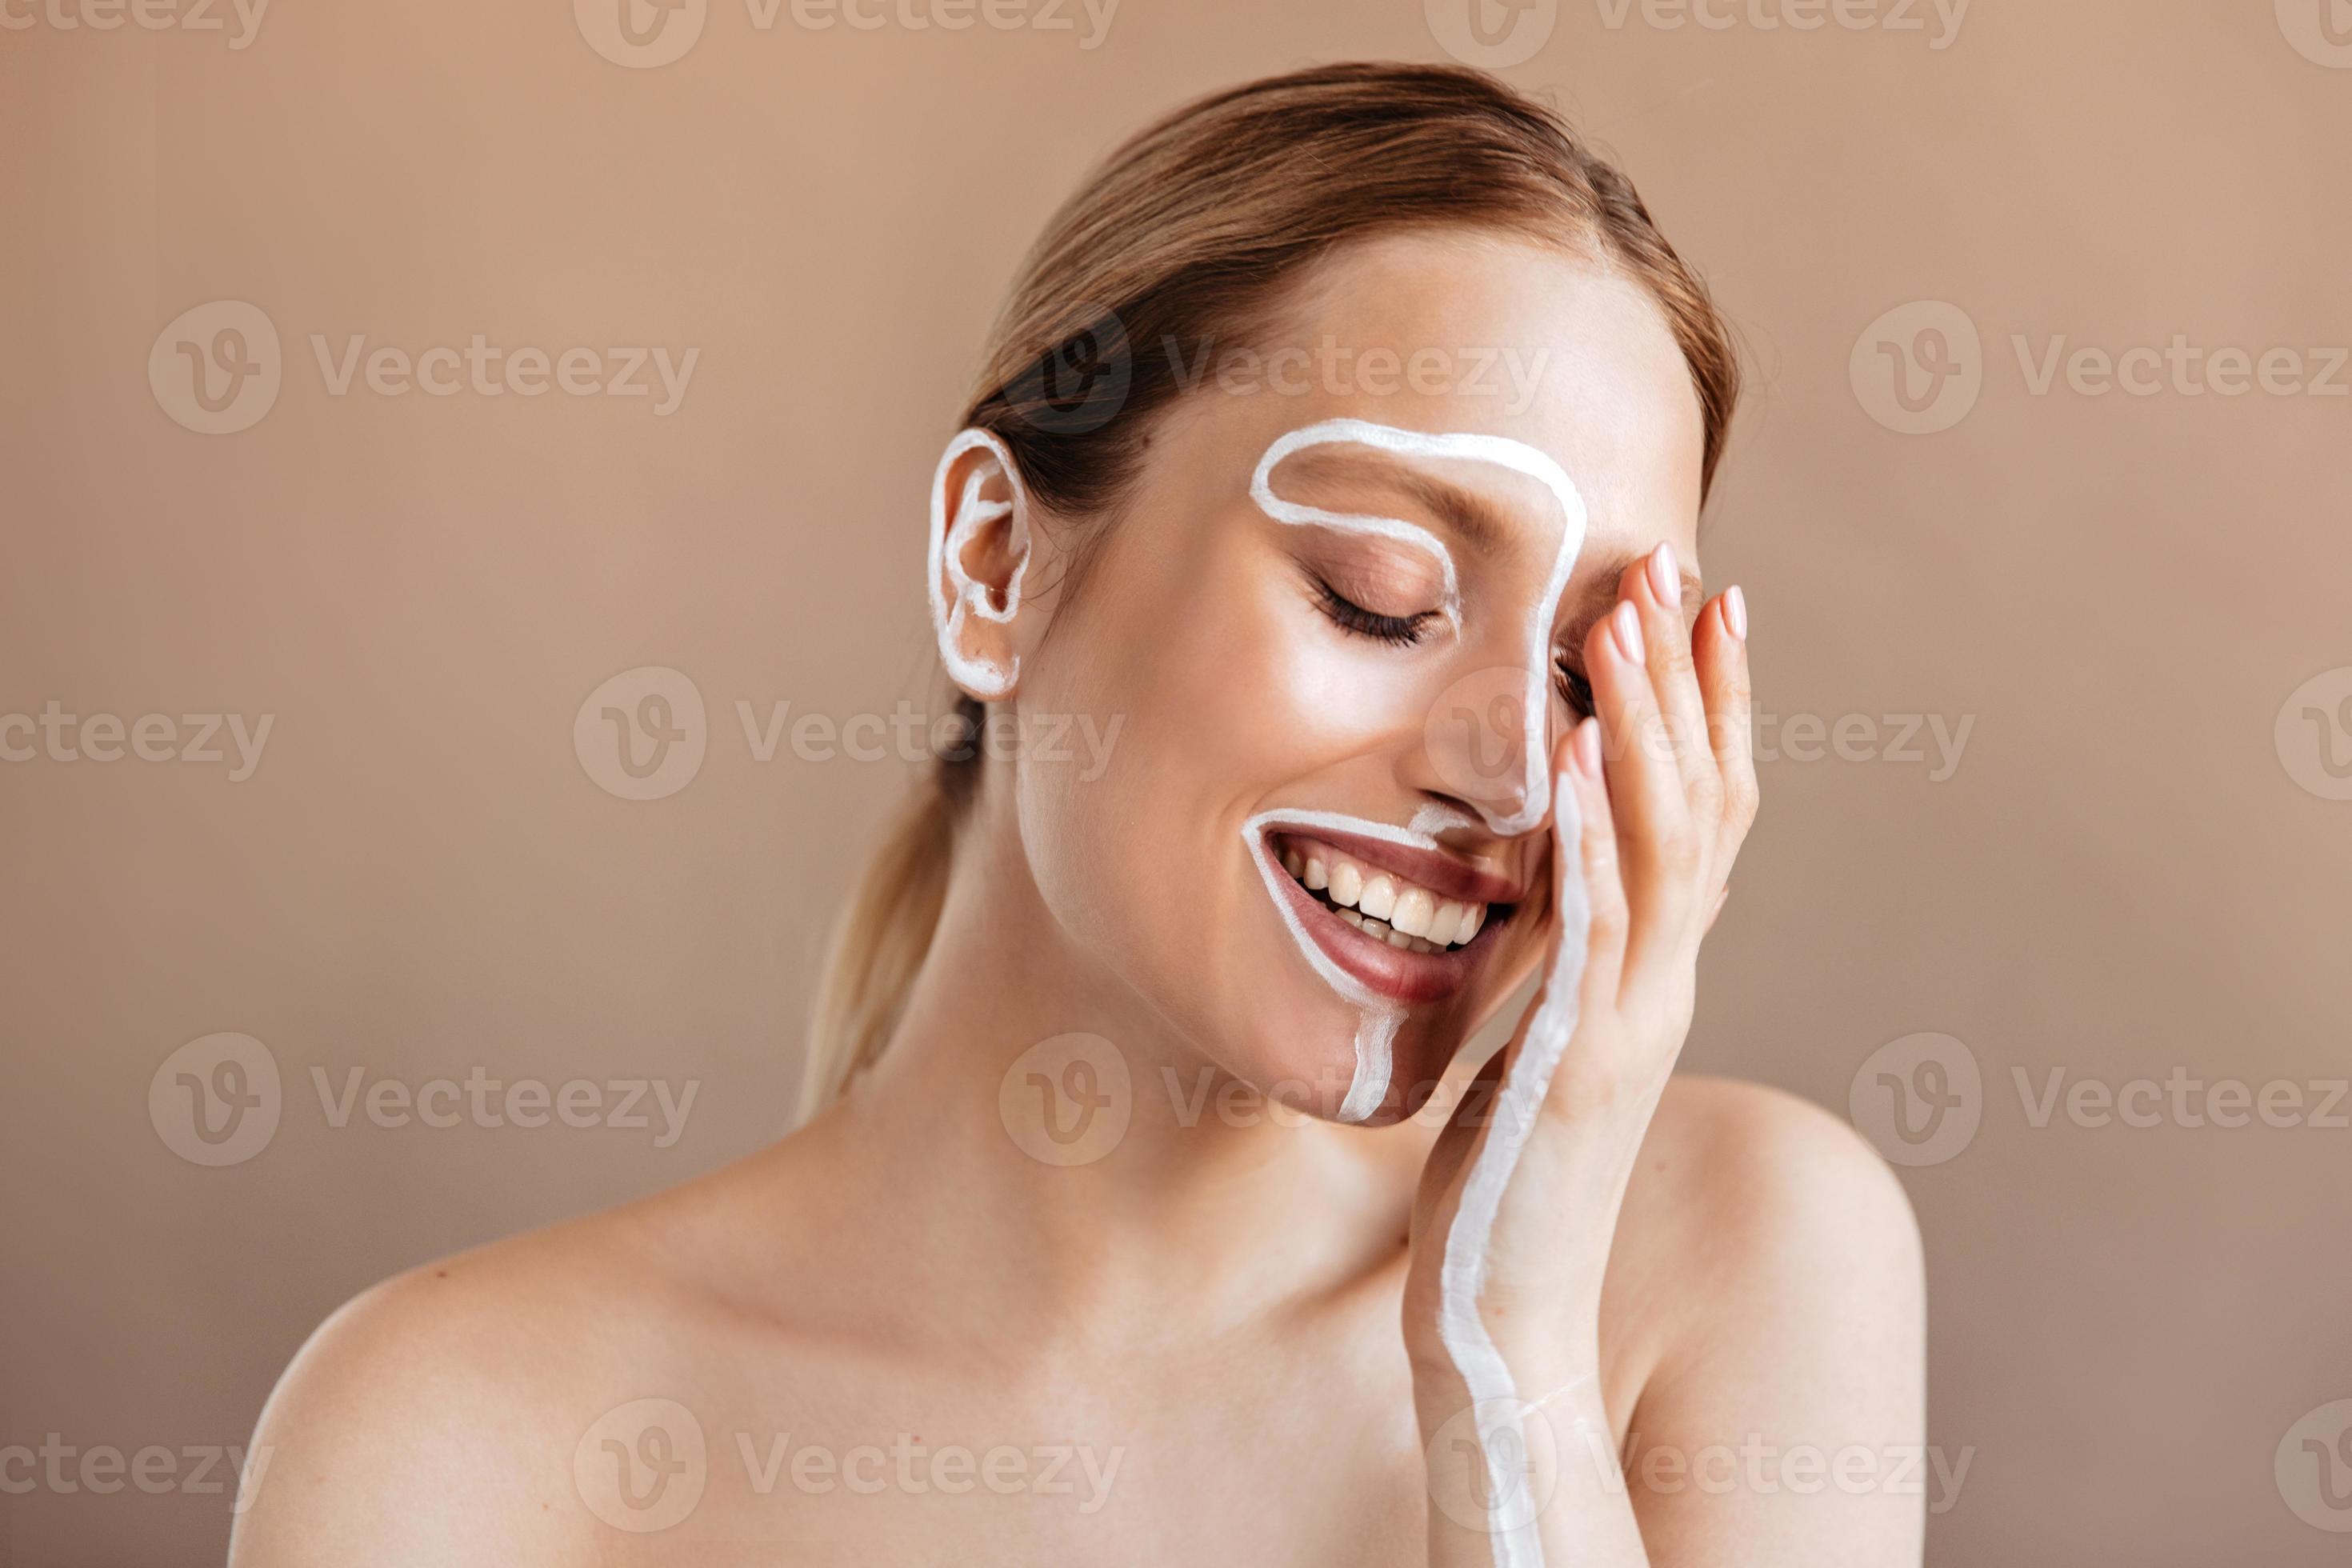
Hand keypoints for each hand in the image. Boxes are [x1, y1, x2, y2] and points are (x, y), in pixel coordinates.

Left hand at [1404, 545, 1756, 1400]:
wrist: (1506, 1321)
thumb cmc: (1506, 1188)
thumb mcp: (1535, 1047)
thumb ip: (1556, 963)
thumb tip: (1543, 876)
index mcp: (1654, 980)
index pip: (1704, 819)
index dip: (1714, 709)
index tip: (1706, 603)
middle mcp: (1663, 987)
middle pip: (1702, 806)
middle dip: (1689, 682)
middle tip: (1678, 567)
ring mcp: (1630, 1023)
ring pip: (1660, 846)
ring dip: (1642, 723)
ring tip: (1622, 619)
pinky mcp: (1577, 1062)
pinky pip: (1591, 925)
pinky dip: (1585, 830)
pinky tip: (1566, 750)